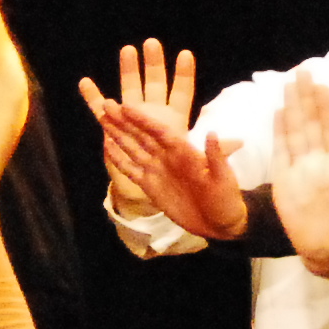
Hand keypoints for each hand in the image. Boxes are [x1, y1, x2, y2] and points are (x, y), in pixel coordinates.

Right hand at [82, 40, 249, 239]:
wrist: (220, 223)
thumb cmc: (226, 199)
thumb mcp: (223, 178)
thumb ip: (216, 157)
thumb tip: (212, 133)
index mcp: (184, 151)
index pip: (160, 131)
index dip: (143, 119)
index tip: (126, 106)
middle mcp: (167, 156)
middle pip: (142, 135)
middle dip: (124, 121)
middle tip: (107, 105)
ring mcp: (157, 170)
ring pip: (133, 149)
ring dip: (118, 135)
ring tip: (102, 119)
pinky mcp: (150, 186)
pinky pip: (132, 170)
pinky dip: (119, 159)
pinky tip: (107, 147)